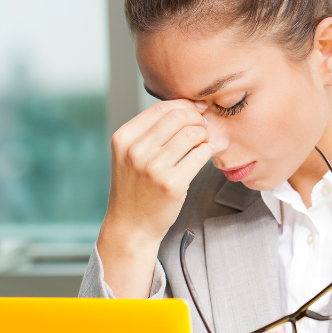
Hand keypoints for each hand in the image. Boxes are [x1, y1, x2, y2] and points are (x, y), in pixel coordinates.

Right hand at [97, 99, 212, 297]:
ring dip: (204, 135)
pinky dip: (207, 151)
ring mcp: (153, 167)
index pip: (162, 107)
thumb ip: (151, 132)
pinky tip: (204, 156)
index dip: (185, 105)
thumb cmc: (136, 188)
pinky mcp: (172, 184)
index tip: (197, 111)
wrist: (131, 226)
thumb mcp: (130, 155)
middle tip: (204, 127)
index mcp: (124, 138)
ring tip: (203, 143)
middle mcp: (136, 150)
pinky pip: (200, 154)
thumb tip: (189, 108)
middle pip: (179, 116)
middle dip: (197, 118)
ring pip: (193, 133)